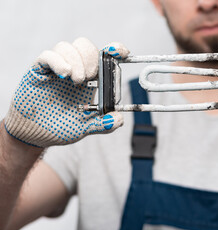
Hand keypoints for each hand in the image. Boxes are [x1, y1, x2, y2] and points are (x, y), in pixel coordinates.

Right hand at [5, 38, 128, 147]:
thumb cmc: (59, 127)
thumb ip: (103, 125)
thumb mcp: (85, 128)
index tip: (121, 52)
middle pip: (85, 46)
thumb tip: (119, 119)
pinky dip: (58, 61)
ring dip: (76, 61)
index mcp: (90, 80)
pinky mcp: (39, 71)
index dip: (114, 49)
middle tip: (90, 77)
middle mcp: (74, 70)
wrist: (34, 134)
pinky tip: (64, 75)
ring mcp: (56, 68)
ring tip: (77, 81)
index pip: (103, 55)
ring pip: (67, 47)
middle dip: (91, 58)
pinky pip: (48, 56)